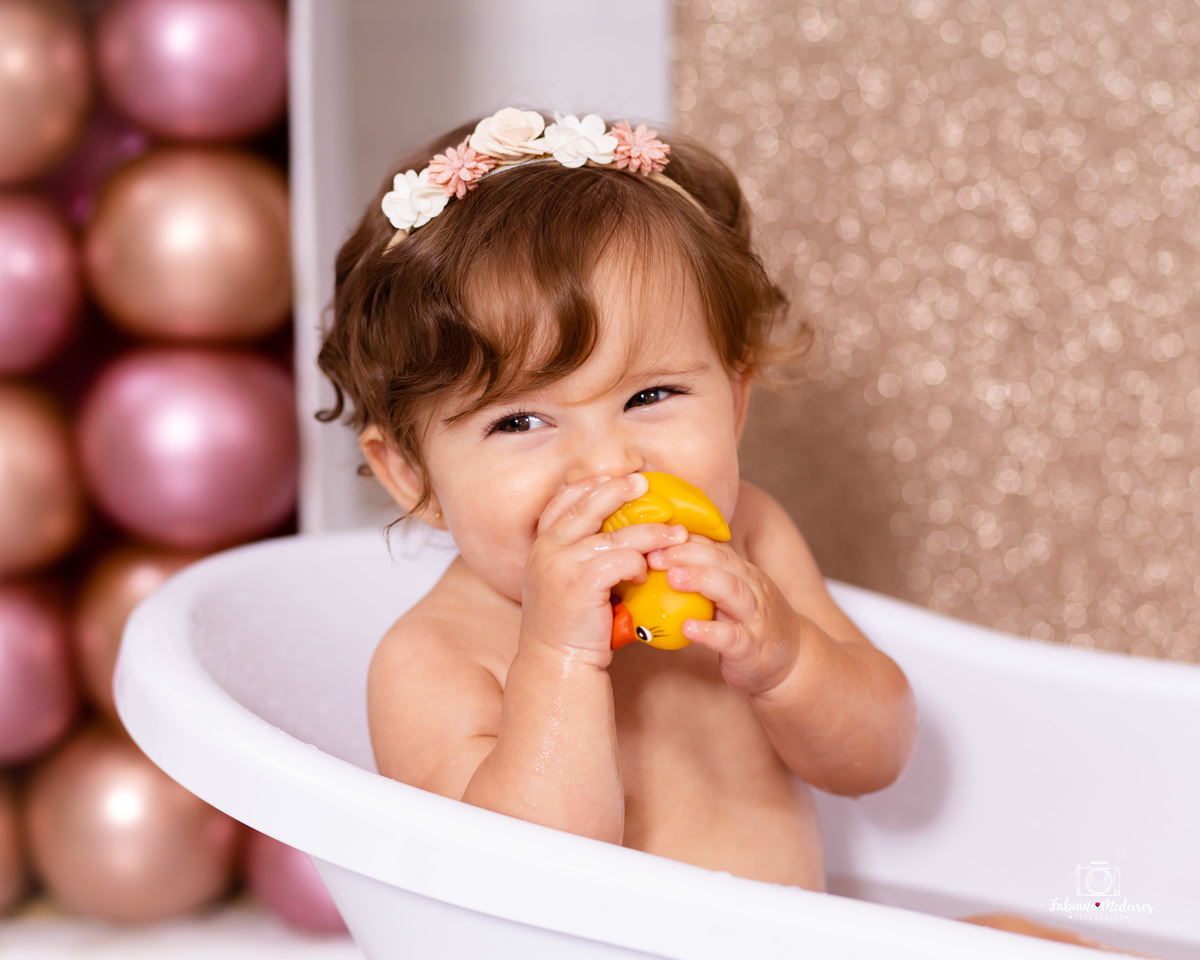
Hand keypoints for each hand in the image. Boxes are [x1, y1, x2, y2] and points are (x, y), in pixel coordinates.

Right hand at [521, 474, 688, 666]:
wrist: (556, 662)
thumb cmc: (570, 623)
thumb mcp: (565, 580)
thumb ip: (581, 553)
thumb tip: (617, 530)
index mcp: (542, 545)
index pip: (562, 501)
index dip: (589, 486)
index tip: (614, 479)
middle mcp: (546, 550)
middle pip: (586, 505)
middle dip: (619, 490)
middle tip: (645, 483)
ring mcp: (561, 564)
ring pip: (615, 534)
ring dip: (651, 532)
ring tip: (675, 534)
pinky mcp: (581, 582)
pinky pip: (621, 560)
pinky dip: (639, 564)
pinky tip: (644, 576)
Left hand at [647, 539, 803, 695]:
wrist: (794, 661)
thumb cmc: (752, 622)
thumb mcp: (735, 591)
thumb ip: (709, 574)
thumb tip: (665, 555)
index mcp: (743, 572)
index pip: (714, 547)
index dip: (684, 541)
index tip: (653, 540)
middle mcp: (751, 589)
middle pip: (721, 562)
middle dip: (687, 555)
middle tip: (655, 556)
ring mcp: (754, 618)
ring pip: (731, 591)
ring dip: (700, 581)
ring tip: (672, 578)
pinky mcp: (751, 648)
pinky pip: (731, 637)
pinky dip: (709, 632)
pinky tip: (687, 628)